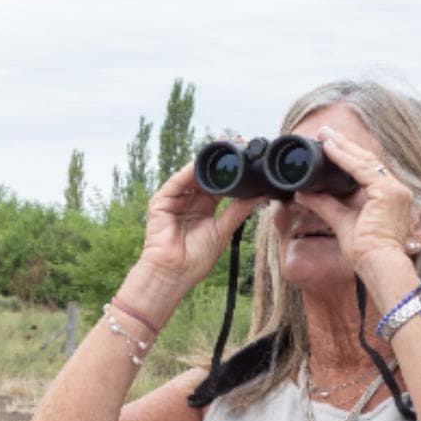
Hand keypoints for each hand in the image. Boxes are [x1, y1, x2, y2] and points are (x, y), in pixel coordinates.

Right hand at [136, 164, 264, 294]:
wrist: (174, 273)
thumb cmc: (195, 260)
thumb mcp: (223, 230)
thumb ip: (238, 211)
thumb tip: (259, 196)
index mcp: (205, 210)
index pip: (219, 186)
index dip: (231, 174)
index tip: (247, 160)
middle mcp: (190, 203)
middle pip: (205, 177)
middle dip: (219, 164)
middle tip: (237, 147)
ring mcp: (175, 201)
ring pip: (192, 177)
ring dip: (206, 165)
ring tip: (222, 152)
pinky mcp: (161, 202)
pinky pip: (176, 183)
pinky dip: (188, 172)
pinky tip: (201, 165)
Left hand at [294, 125, 420, 276]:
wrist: (377, 263)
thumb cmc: (365, 251)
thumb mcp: (340, 221)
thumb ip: (324, 205)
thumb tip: (302, 194)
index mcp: (388, 197)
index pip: (367, 170)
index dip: (348, 155)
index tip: (330, 144)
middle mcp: (396, 191)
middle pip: (367, 161)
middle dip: (344, 145)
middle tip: (325, 132)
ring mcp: (395, 190)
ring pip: (364, 161)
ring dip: (342, 146)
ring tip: (325, 135)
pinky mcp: (388, 192)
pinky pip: (361, 169)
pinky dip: (344, 158)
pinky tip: (330, 148)